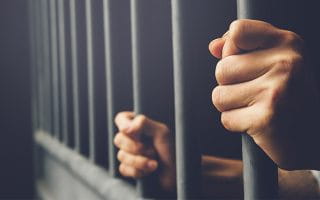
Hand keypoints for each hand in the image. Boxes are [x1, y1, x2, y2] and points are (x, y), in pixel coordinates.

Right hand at [114, 111, 175, 189]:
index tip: (131, 131)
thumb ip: (143, 124)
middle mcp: (132, 138)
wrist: (177, 176)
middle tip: (152, 150)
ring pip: (121, 156)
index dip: (123, 124)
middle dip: (135, 147)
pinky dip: (138, 171)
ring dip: (140, 161)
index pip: (121, 118)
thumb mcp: (161, 132)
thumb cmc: (172, 151)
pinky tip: (150, 171)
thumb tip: (125, 128)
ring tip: (155, 163)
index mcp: (139, 126)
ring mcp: (129, 154)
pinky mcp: (129, 169)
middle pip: (118, 139)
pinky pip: (123, 169)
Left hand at [209, 19, 319, 169]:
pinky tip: (257, 122)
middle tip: (256, 92)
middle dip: (230, 85)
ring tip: (256, 107)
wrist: (313, 134)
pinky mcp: (266, 119)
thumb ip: (242, 48)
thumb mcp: (273, 61)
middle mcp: (285, 64)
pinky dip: (237, 124)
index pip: (237, 32)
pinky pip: (227, 119)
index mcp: (287, 43)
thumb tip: (215, 46)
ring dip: (232, 106)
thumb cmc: (290, 97)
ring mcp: (276, 91)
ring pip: (219, 96)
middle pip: (222, 69)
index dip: (232, 50)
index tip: (246, 62)